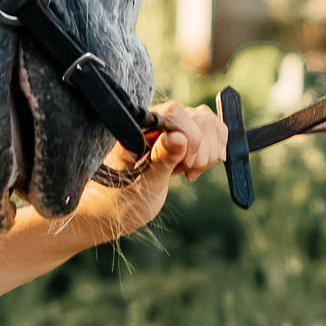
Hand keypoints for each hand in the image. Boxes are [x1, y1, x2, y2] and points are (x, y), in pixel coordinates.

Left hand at [58, 100, 228, 244]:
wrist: (112, 211)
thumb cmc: (119, 201)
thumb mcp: (143, 185)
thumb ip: (161, 160)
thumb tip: (179, 136)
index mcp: (137, 127)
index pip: (175, 114)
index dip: (190, 140)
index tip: (186, 167)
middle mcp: (154, 122)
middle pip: (196, 117)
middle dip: (201, 149)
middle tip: (186, 172)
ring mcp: (168, 129)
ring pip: (207, 122)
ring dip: (208, 150)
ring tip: (189, 171)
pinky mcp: (179, 138)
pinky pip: (209, 130)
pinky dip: (213, 148)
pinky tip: (197, 167)